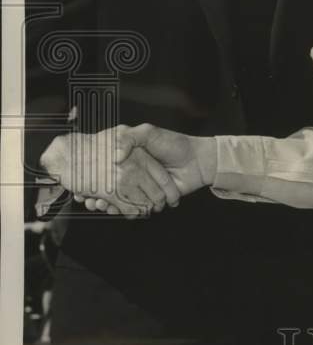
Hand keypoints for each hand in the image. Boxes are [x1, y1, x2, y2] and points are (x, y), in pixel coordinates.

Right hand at [40, 126, 180, 218]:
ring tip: (95, 202)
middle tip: (85, 195)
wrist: (198, 160)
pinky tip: (110, 208)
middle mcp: (133, 173)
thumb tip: (113, 156)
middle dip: (95, 192)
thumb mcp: (149, 133)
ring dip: (104, 203)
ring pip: (116, 199)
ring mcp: (141, 187)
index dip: (93, 175)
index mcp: (130, 158)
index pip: (105, 168)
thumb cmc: (174, 144)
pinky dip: (120, 211)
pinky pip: (131, 209)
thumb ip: (129, 139)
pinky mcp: (150, 200)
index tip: (81, 180)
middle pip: (107, 186)